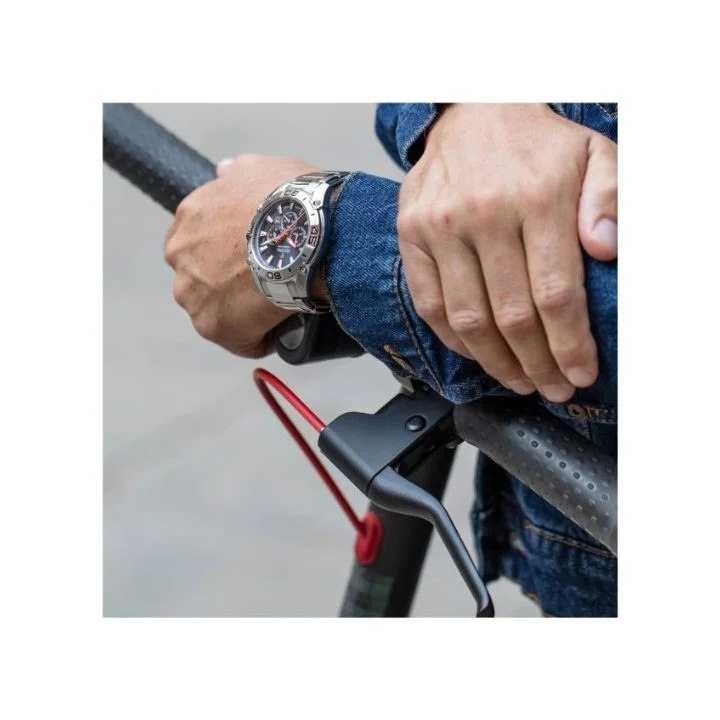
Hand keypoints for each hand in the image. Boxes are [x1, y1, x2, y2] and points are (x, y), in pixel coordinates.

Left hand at [164, 154, 321, 357]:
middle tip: (267, 280)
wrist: (307, 236)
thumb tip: (226, 172)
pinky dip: (260, 337)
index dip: (226, 251)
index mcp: (190, 217)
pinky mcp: (213, 326)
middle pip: (202, 278)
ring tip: (278, 304)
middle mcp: (181, 255)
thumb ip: (236, 173)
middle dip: (229, 282)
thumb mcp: (261, 168)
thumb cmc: (290, 202)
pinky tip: (283, 325)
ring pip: (217, 310)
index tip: (250, 256)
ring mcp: (193, 292)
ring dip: (243, 311)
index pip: (197, 242)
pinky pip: (240, 340)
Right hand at [397, 103, 616, 401]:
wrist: (472, 112)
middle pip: (511, 316)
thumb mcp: (594, 154)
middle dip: (537, 364)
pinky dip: (455, 340)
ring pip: (468, 319)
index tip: (579, 372)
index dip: (569, 344)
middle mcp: (483, 213)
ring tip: (518, 380)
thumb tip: (607, 248)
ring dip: (496, 362)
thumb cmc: (535, 145)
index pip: (555, 293)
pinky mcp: (411, 236)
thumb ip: (610, 198)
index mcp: (536, 196)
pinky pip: (430, 305)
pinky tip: (479, 353)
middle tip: (551, 386)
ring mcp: (439, 227)